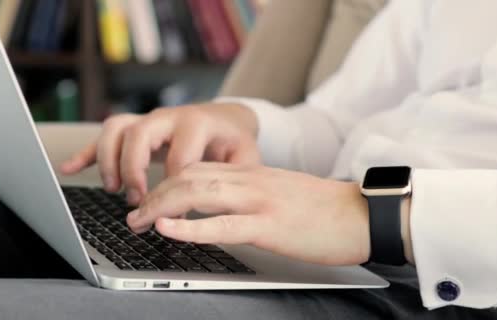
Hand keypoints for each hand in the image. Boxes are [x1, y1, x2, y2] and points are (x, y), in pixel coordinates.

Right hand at [60, 103, 260, 204]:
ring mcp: (149, 121)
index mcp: (197, 123)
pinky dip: (86, 152)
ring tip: (112, 188)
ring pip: (117, 128)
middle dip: (133, 168)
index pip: (179, 155)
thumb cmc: (234, 141)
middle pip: (139, 133)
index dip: (175, 187)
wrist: (227, 117)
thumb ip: (233, 178)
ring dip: (108, 158)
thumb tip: (213, 204)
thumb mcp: (245, 157)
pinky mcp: (136, 128)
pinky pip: (104, 135)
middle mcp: (168, 117)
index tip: (175, 212)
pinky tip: (70, 168)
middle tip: (136, 198)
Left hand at [126, 162, 370, 265]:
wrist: (362, 213)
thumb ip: (250, 194)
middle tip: (133, 215)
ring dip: (160, 207)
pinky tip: (167, 230)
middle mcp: (250, 180)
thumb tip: (221, 210)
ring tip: (138, 222)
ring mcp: (258, 200)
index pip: (198, 168)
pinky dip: (189, 227)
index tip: (149, 199)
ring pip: (197, 194)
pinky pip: (222, 224)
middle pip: (189, 177)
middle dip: (154, 195)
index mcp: (252, 173)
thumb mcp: (280, 193)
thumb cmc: (324, 209)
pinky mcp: (269, 225)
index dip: (166, 182)